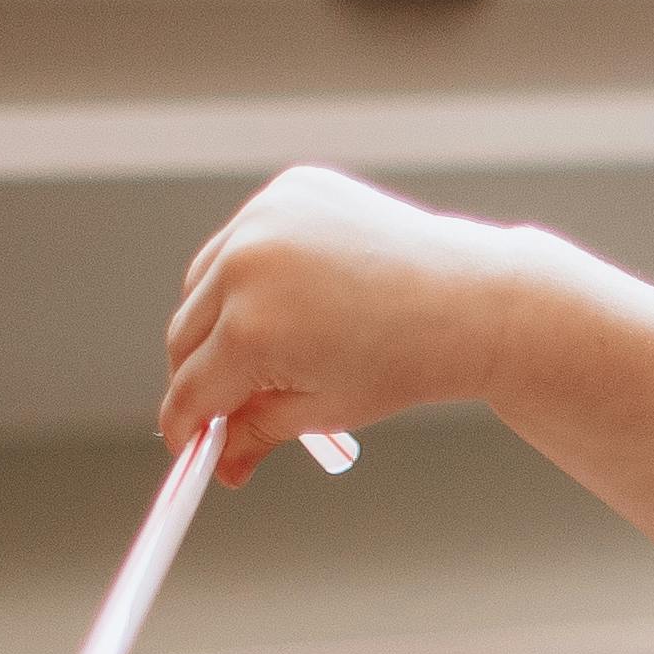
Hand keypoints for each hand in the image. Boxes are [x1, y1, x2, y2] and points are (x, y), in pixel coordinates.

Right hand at [156, 166, 559, 482]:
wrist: (469, 299)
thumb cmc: (407, 358)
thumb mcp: (323, 410)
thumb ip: (256, 433)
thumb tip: (223, 463)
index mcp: (251, 331)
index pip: (190, 391)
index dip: (186, 428)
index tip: (188, 444)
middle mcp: (246, 268)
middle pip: (183, 337)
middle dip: (198, 377)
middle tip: (222, 405)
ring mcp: (264, 220)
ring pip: (202, 284)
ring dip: (215, 319)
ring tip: (265, 348)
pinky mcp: (287, 191)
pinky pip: (240, 240)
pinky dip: (248, 270)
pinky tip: (288, 293)